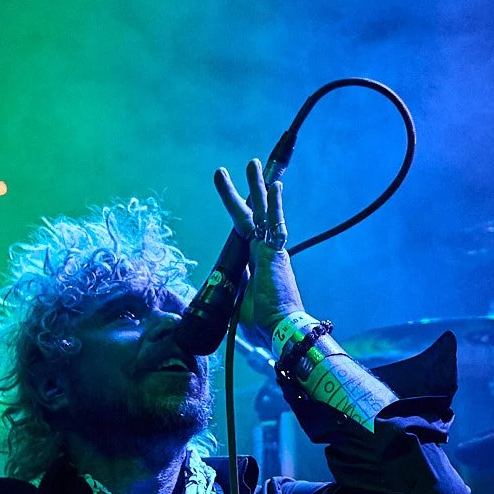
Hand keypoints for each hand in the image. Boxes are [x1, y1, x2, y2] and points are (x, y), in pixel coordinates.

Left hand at [213, 158, 304, 338]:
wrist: (280, 330)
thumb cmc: (261, 323)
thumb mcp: (235, 304)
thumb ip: (228, 292)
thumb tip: (214, 296)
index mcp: (257, 262)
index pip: (247, 230)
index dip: (242, 213)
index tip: (238, 201)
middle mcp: (265, 251)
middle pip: (253, 214)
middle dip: (246, 190)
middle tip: (244, 167)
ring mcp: (271, 250)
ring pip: (262, 211)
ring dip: (257, 187)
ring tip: (252, 163)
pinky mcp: (275, 252)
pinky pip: (274, 223)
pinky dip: (274, 204)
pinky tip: (274, 186)